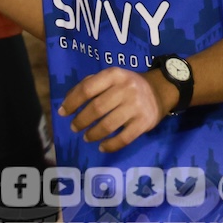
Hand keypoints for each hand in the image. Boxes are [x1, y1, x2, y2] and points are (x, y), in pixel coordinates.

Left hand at [60, 66, 174, 152]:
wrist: (160, 91)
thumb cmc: (127, 86)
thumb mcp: (111, 78)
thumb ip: (90, 85)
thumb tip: (67, 101)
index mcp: (114, 75)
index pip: (88, 88)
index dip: (72, 102)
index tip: (63, 112)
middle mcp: (126, 89)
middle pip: (97, 108)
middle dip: (81, 120)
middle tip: (74, 127)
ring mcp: (136, 106)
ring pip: (108, 125)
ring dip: (93, 134)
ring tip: (86, 137)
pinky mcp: (144, 122)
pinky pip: (123, 138)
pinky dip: (110, 145)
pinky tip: (102, 147)